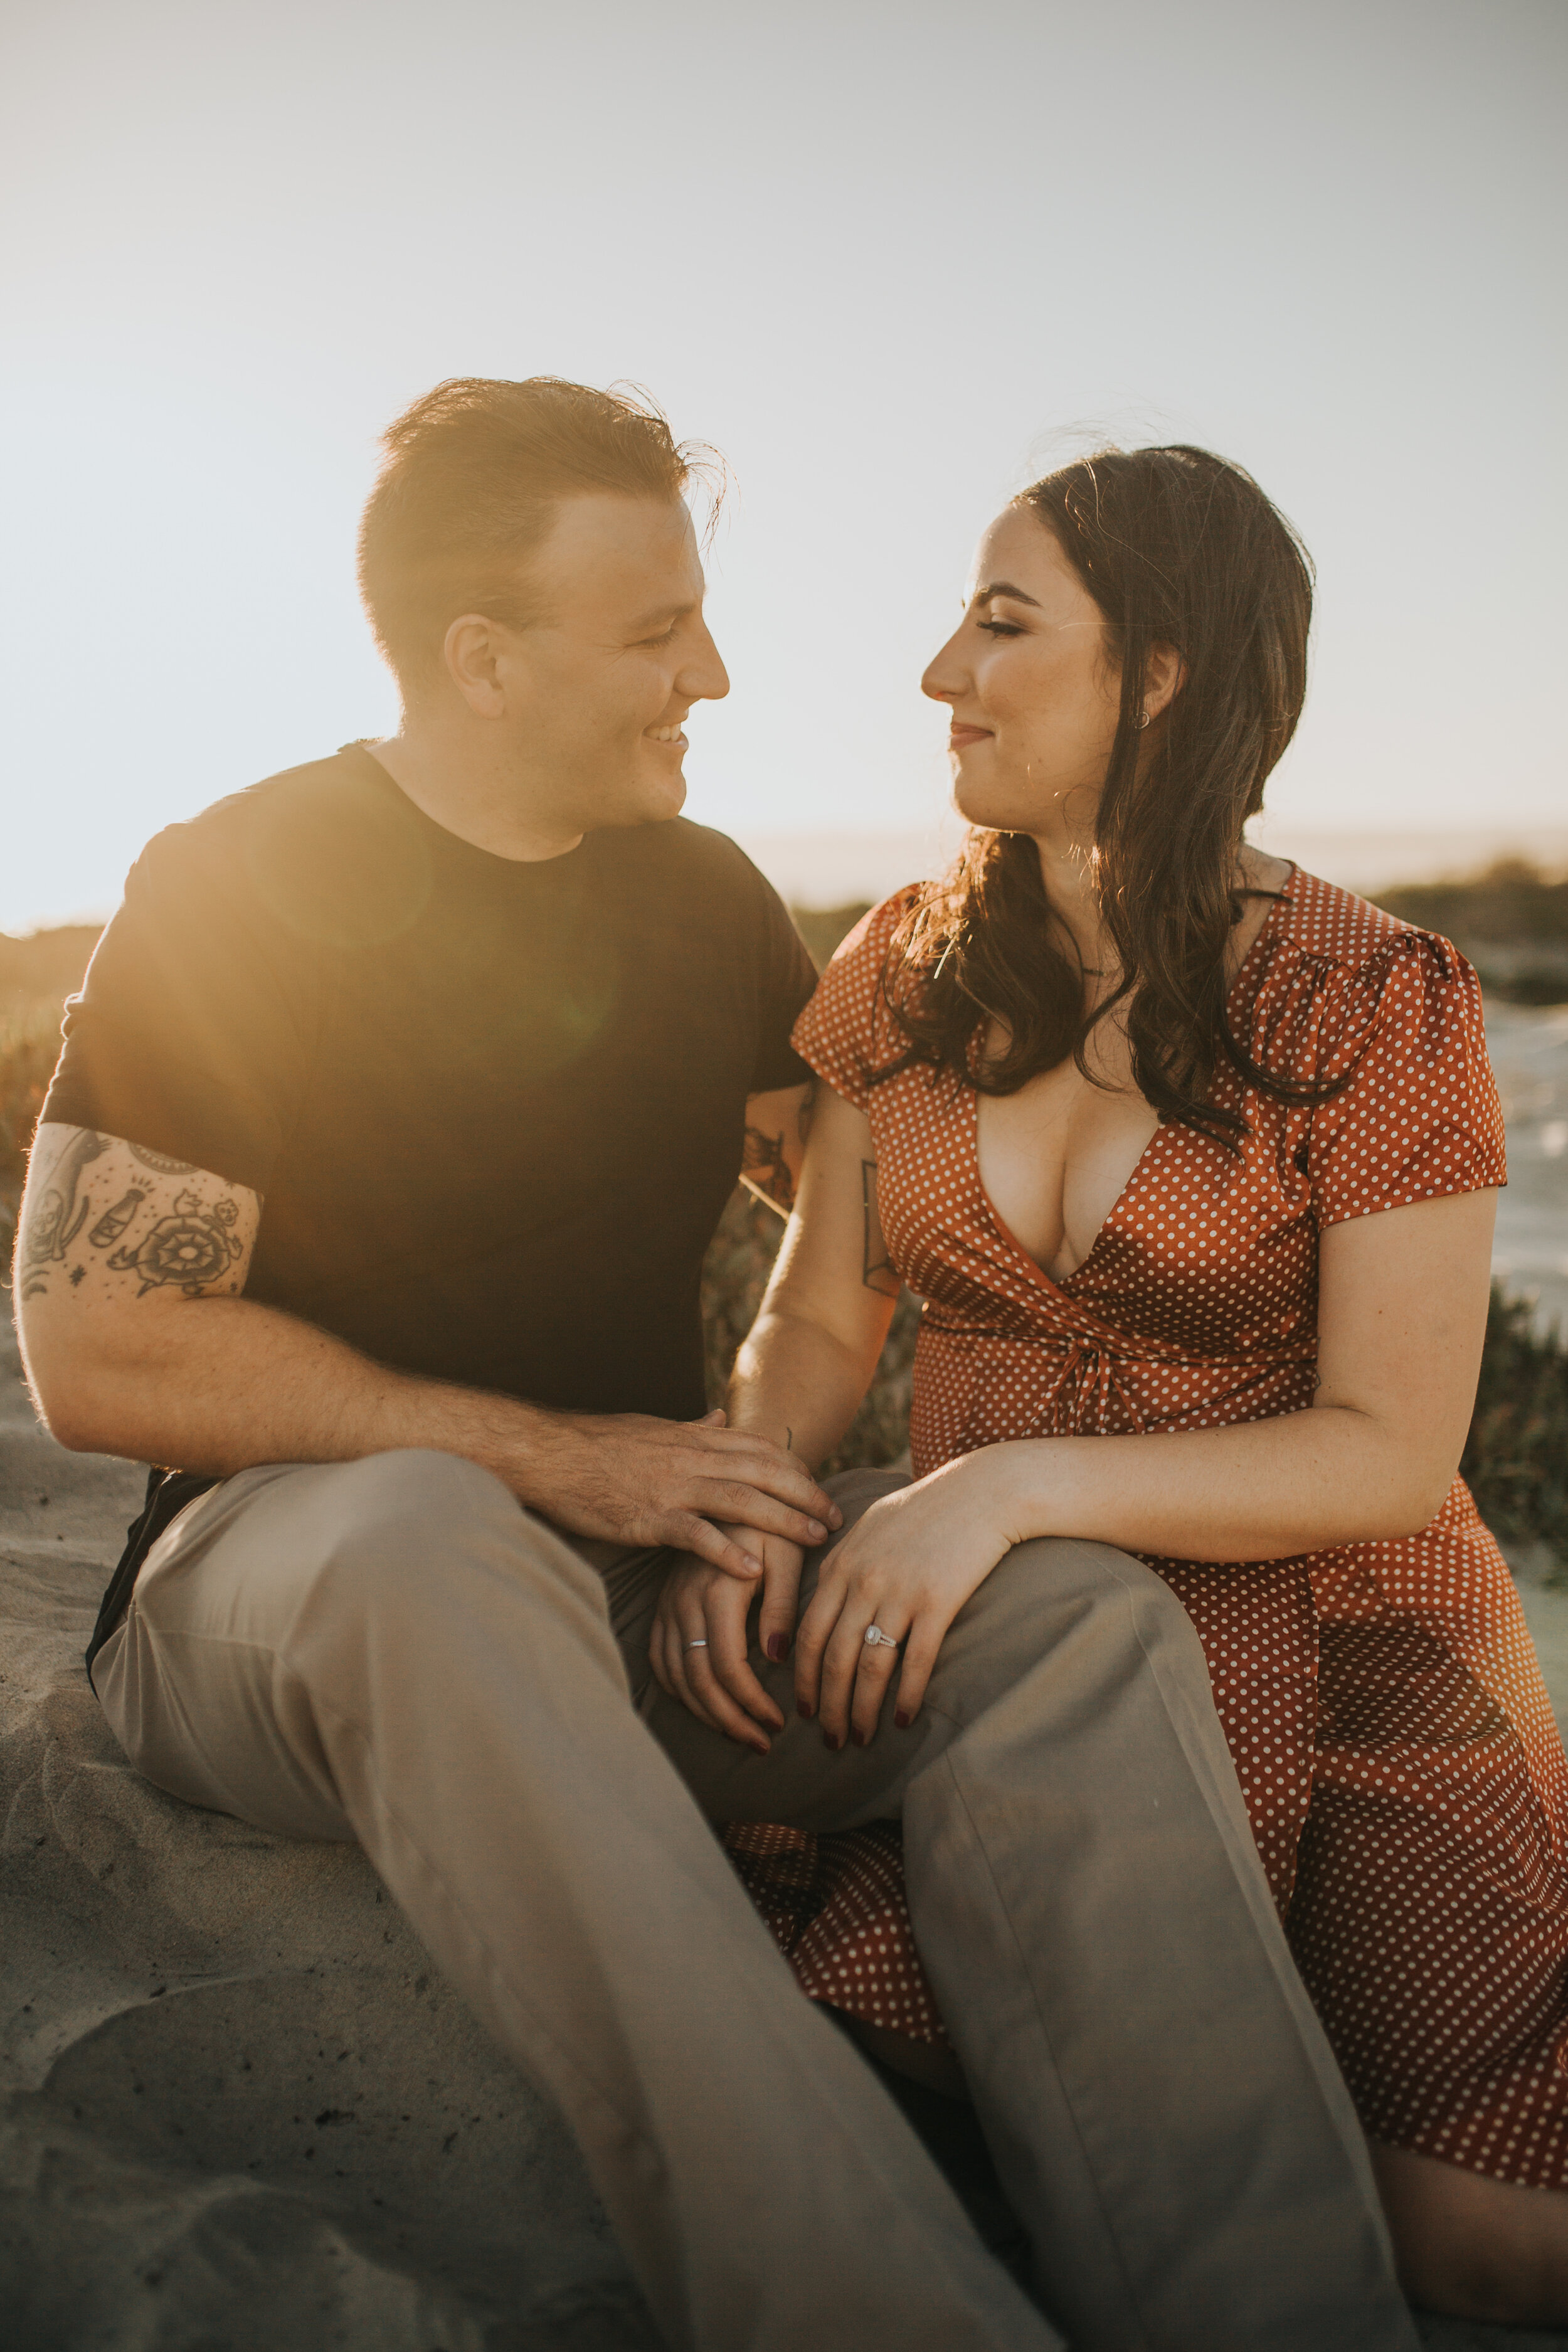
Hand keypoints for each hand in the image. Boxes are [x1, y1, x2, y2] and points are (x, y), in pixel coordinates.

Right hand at [530, 1409, 840, 1578]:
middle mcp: (690, 1458)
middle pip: (763, 1472)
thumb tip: (721, 1416)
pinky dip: (727, 1552)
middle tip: (835, 1518)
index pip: (759, 1448)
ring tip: (814, 1540)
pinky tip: (753, 1571)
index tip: (818, 1487)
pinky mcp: (647, 1517)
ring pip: (741, 1500)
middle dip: (805, 1494)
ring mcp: (671, 1487)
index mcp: (692, 1438)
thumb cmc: (596, 1444)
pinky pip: (696, 1535)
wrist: (548, 1453)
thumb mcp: (652, 1428)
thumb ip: (691, 1427)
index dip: (795, 1468)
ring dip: (783, 1520)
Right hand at [649, 1527, 805, 1750]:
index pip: (727, 1665)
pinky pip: (661, 1661)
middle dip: (731, 1720)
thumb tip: (775, 1657)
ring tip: (741, 1734)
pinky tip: (705, 1706)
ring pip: (676, 1676)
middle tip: (763, 1742)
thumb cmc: (768, 1522)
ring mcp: (669, 1605)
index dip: (751, 1701)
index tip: (779, 1721)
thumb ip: (782, 1605)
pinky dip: (680, 1691)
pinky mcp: (663, 1607)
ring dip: (707, 1712)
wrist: (727, 1491)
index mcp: (717, 1589)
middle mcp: (684, 1602)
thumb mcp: (787, 1552)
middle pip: (698, 1679)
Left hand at [795, 1453, 1013, 1746]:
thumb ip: (843, 1564)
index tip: (804, 1708)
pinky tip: (902, 1720)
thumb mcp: (870, 1527)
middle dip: (827, 1704)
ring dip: (861, 1709)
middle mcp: (863, 1580)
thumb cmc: (927, 1509)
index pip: (808, 1633)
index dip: (803, 1677)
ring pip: (869, 1666)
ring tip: (860, 1737)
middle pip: (833, 1657)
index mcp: (841, 1563)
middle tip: (830, 1738)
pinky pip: (914, 1662)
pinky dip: (905, 1697)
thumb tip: (825, 1602)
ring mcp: (899, 1591)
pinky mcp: (937, 1602)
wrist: (982, 1491)